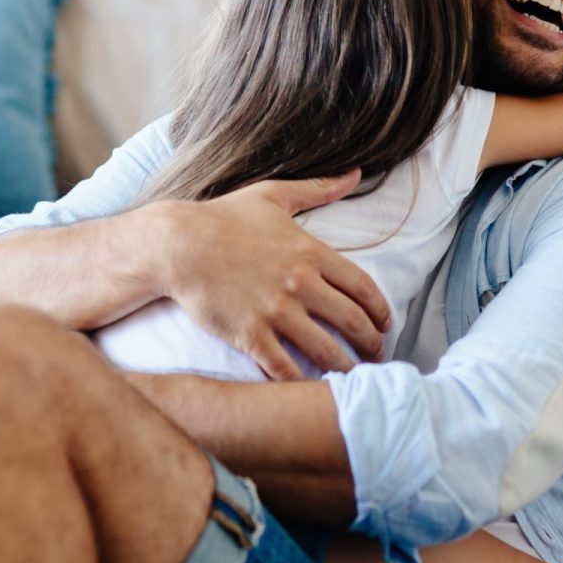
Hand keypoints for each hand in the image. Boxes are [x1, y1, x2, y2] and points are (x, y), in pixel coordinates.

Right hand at [154, 171, 390, 380]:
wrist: (176, 245)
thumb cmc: (223, 217)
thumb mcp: (273, 196)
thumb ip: (318, 188)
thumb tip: (355, 174)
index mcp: (311, 252)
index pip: (363, 287)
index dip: (380, 311)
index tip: (385, 325)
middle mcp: (299, 284)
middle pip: (351, 322)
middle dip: (370, 344)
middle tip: (376, 356)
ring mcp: (275, 311)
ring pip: (324, 350)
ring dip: (345, 368)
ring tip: (351, 377)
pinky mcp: (250, 334)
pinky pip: (284, 367)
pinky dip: (301, 382)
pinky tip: (310, 389)